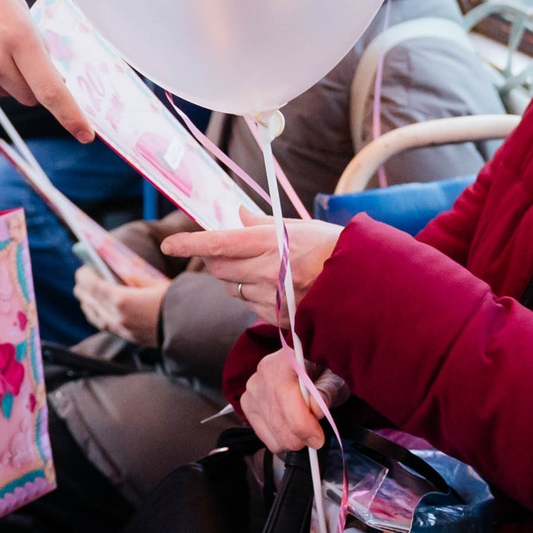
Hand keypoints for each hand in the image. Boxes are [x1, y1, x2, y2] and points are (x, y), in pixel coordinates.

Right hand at [0, 0, 91, 140]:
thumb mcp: (12, 4)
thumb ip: (32, 39)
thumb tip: (50, 73)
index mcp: (18, 35)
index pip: (51, 89)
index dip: (71, 115)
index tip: (85, 134)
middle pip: (30, 96)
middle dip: (32, 83)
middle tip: (17, 54)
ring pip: (4, 92)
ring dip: (2, 76)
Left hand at [75, 266, 165, 345]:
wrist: (189, 328)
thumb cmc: (173, 300)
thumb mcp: (152, 282)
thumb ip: (132, 277)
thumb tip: (117, 270)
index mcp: (121, 300)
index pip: (92, 285)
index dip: (85, 275)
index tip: (83, 267)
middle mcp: (116, 317)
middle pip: (89, 300)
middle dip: (83, 287)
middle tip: (82, 278)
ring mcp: (120, 329)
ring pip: (93, 315)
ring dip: (86, 302)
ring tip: (84, 292)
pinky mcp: (126, 337)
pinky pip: (103, 325)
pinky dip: (95, 314)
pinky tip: (95, 309)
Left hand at [162, 214, 341, 322]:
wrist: (362, 283)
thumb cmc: (332, 248)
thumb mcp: (298, 227)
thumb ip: (261, 224)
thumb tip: (237, 215)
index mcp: (269, 243)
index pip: (217, 243)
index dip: (188, 244)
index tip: (170, 244)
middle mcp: (266, 271)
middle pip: (218, 269)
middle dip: (214, 260)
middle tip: (225, 252)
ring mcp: (271, 297)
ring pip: (232, 289)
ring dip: (235, 279)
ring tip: (262, 270)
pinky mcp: (278, 317)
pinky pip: (251, 306)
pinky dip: (253, 296)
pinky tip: (276, 288)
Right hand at [239, 350, 344, 453]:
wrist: (305, 373)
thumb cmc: (322, 376)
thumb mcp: (333, 380)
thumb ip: (326, 393)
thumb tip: (316, 410)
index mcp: (284, 360)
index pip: (285, 394)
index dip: (302, 422)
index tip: (318, 438)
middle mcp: (262, 375)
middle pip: (277, 419)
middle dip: (301, 437)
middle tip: (316, 438)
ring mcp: (251, 392)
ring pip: (274, 434)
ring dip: (294, 440)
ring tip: (305, 428)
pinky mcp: (247, 408)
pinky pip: (267, 439)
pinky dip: (283, 442)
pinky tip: (292, 429)